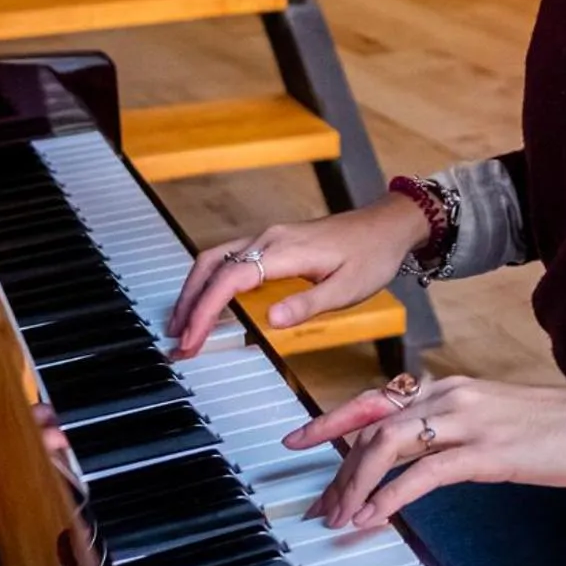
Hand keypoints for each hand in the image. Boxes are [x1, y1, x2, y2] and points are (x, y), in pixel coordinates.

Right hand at [165, 195, 430, 357]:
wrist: (387, 225)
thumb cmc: (371, 256)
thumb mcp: (348, 289)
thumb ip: (308, 304)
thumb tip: (271, 320)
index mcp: (284, 250)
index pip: (230, 279)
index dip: (206, 310)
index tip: (192, 339)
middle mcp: (269, 238)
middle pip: (211, 265)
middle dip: (189, 302)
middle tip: (178, 339)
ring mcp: (268, 238)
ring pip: (215, 259)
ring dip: (195, 290)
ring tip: (183, 325)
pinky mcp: (272, 242)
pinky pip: (230, 258)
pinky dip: (210, 281)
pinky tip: (209, 303)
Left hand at [285, 374, 565, 530]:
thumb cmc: (557, 425)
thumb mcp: (493, 420)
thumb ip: (453, 430)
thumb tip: (417, 456)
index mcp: (450, 386)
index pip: (377, 401)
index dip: (333, 422)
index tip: (300, 441)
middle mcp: (451, 394)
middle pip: (372, 426)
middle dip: (336, 466)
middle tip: (318, 503)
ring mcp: (468, 420)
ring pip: (389, 445)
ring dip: (356, 484)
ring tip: (341, 516)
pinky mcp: (487, 450)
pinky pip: (424, 474)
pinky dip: (391, 496)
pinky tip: (375, 517)